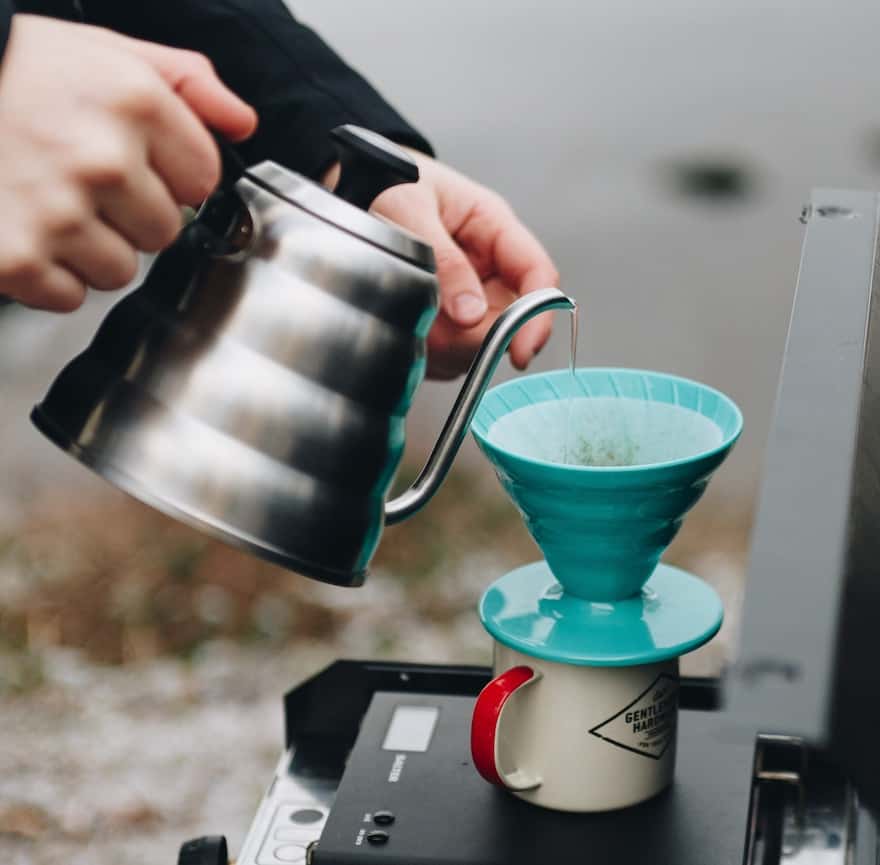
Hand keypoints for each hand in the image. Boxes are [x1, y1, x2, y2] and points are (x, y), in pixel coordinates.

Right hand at [0, 15, 256, 311]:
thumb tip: (241, 123)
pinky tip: (26, 230)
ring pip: (120, 271)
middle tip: (83, 184)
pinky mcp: (17, 258)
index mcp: (135, 104)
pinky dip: (48, 275)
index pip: (203, 180)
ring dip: (91, 250)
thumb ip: (187, 84)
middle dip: (132, 216)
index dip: (171, 176)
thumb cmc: (18, 72)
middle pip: (165, 233)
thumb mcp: (108, 53)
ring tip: (51, 205)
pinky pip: (69, 296)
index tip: (138, 164)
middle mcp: (102, 160)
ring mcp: (58, 213)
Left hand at [325, 151, 559, 379]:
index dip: (537, 317)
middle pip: (506, 320)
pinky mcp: (443, 322)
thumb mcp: (409, 208)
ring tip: (407, 312)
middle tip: (432, 326)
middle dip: (473, 335)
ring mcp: (466, 297)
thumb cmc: (385, 182)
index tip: (522, 351)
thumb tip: (470, 314)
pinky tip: (403, 323)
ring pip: (476, 344)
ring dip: (444, 343)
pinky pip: (447, 355)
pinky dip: (426, 351)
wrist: (349, 185)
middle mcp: (487, 267)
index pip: (537, 275)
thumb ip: (442, 259)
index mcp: (492, 228)